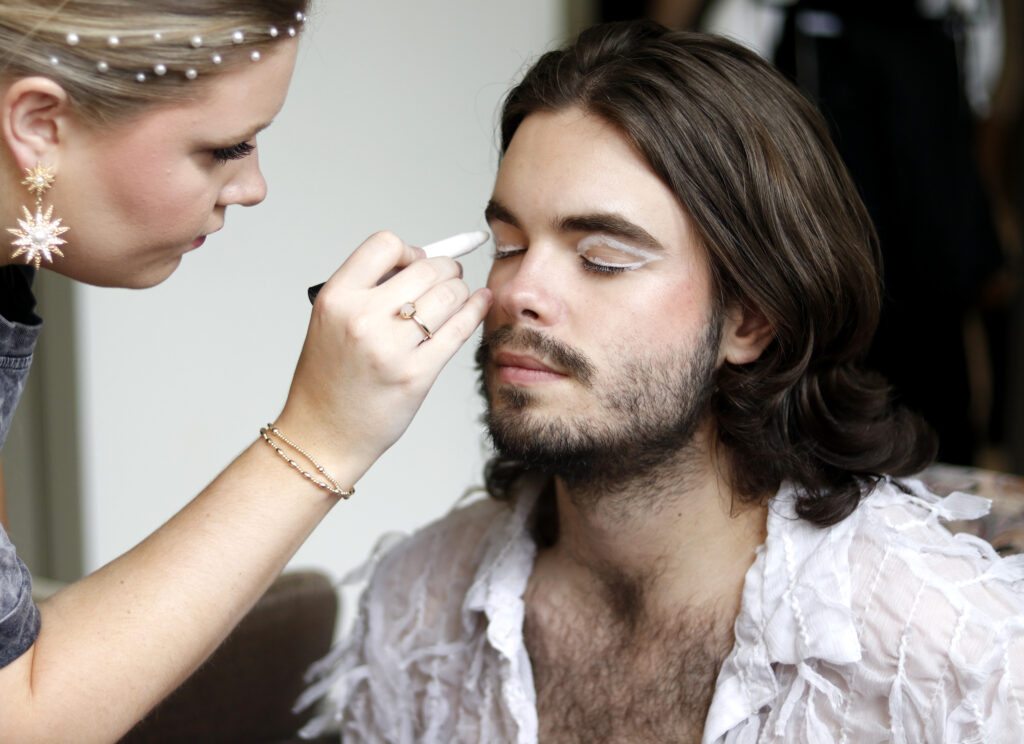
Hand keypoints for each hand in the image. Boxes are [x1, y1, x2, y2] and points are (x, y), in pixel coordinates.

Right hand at [276, 230, 491, 483]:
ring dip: (460, 289)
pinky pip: (459, 329)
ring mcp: (390, 349)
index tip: (415, 262)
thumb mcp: (330, 323)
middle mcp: (361, 319)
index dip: (408, 250)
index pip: (385, 246)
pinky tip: (481, 302)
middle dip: (445, 268)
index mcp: (335, 299)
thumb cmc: (328, 380)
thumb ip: (367, 291)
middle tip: (450, 276)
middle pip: (425, 268)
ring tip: (459, 294)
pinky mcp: (416, 375)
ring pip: (447, 295)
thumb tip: (420, 262)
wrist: (322, 435)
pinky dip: (476, 309)